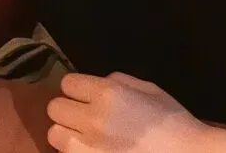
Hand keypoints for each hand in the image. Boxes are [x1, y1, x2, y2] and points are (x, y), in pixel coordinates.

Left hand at [46, 72, 208, 152]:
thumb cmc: (171, 121)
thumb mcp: (148, 89)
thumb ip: (118, 80)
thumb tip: (97, 83)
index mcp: (108, 93)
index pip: (67, 83)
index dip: (77, 88)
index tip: (85, 94)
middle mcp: (93, 119)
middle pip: (55, 108)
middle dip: (68, 109)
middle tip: (83, 116)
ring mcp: (88, 149)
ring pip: (54, 135)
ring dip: (67, 133)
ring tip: (84, 137)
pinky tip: (91, 151)